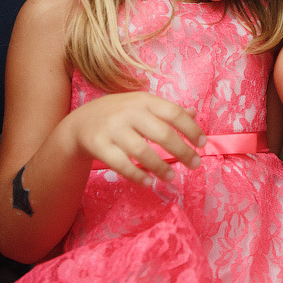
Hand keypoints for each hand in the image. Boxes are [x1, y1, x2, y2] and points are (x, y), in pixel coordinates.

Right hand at [64, 91, 205, 185]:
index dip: (191, 129)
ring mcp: (112, 128)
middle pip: (162, 133)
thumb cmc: (119, 114)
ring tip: (173, 177)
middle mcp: (129, 112)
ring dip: (161, 167)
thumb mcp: (141, 105)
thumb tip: (194, 113)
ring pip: (142, 151)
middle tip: (196, 164)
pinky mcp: (98, 145)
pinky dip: (137, 176)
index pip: (174, 113)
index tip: (203, 143)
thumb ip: (166, 110)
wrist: (79, 123)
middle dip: (182, 151)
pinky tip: (150, 182)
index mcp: (144, 100)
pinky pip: (121, 165)